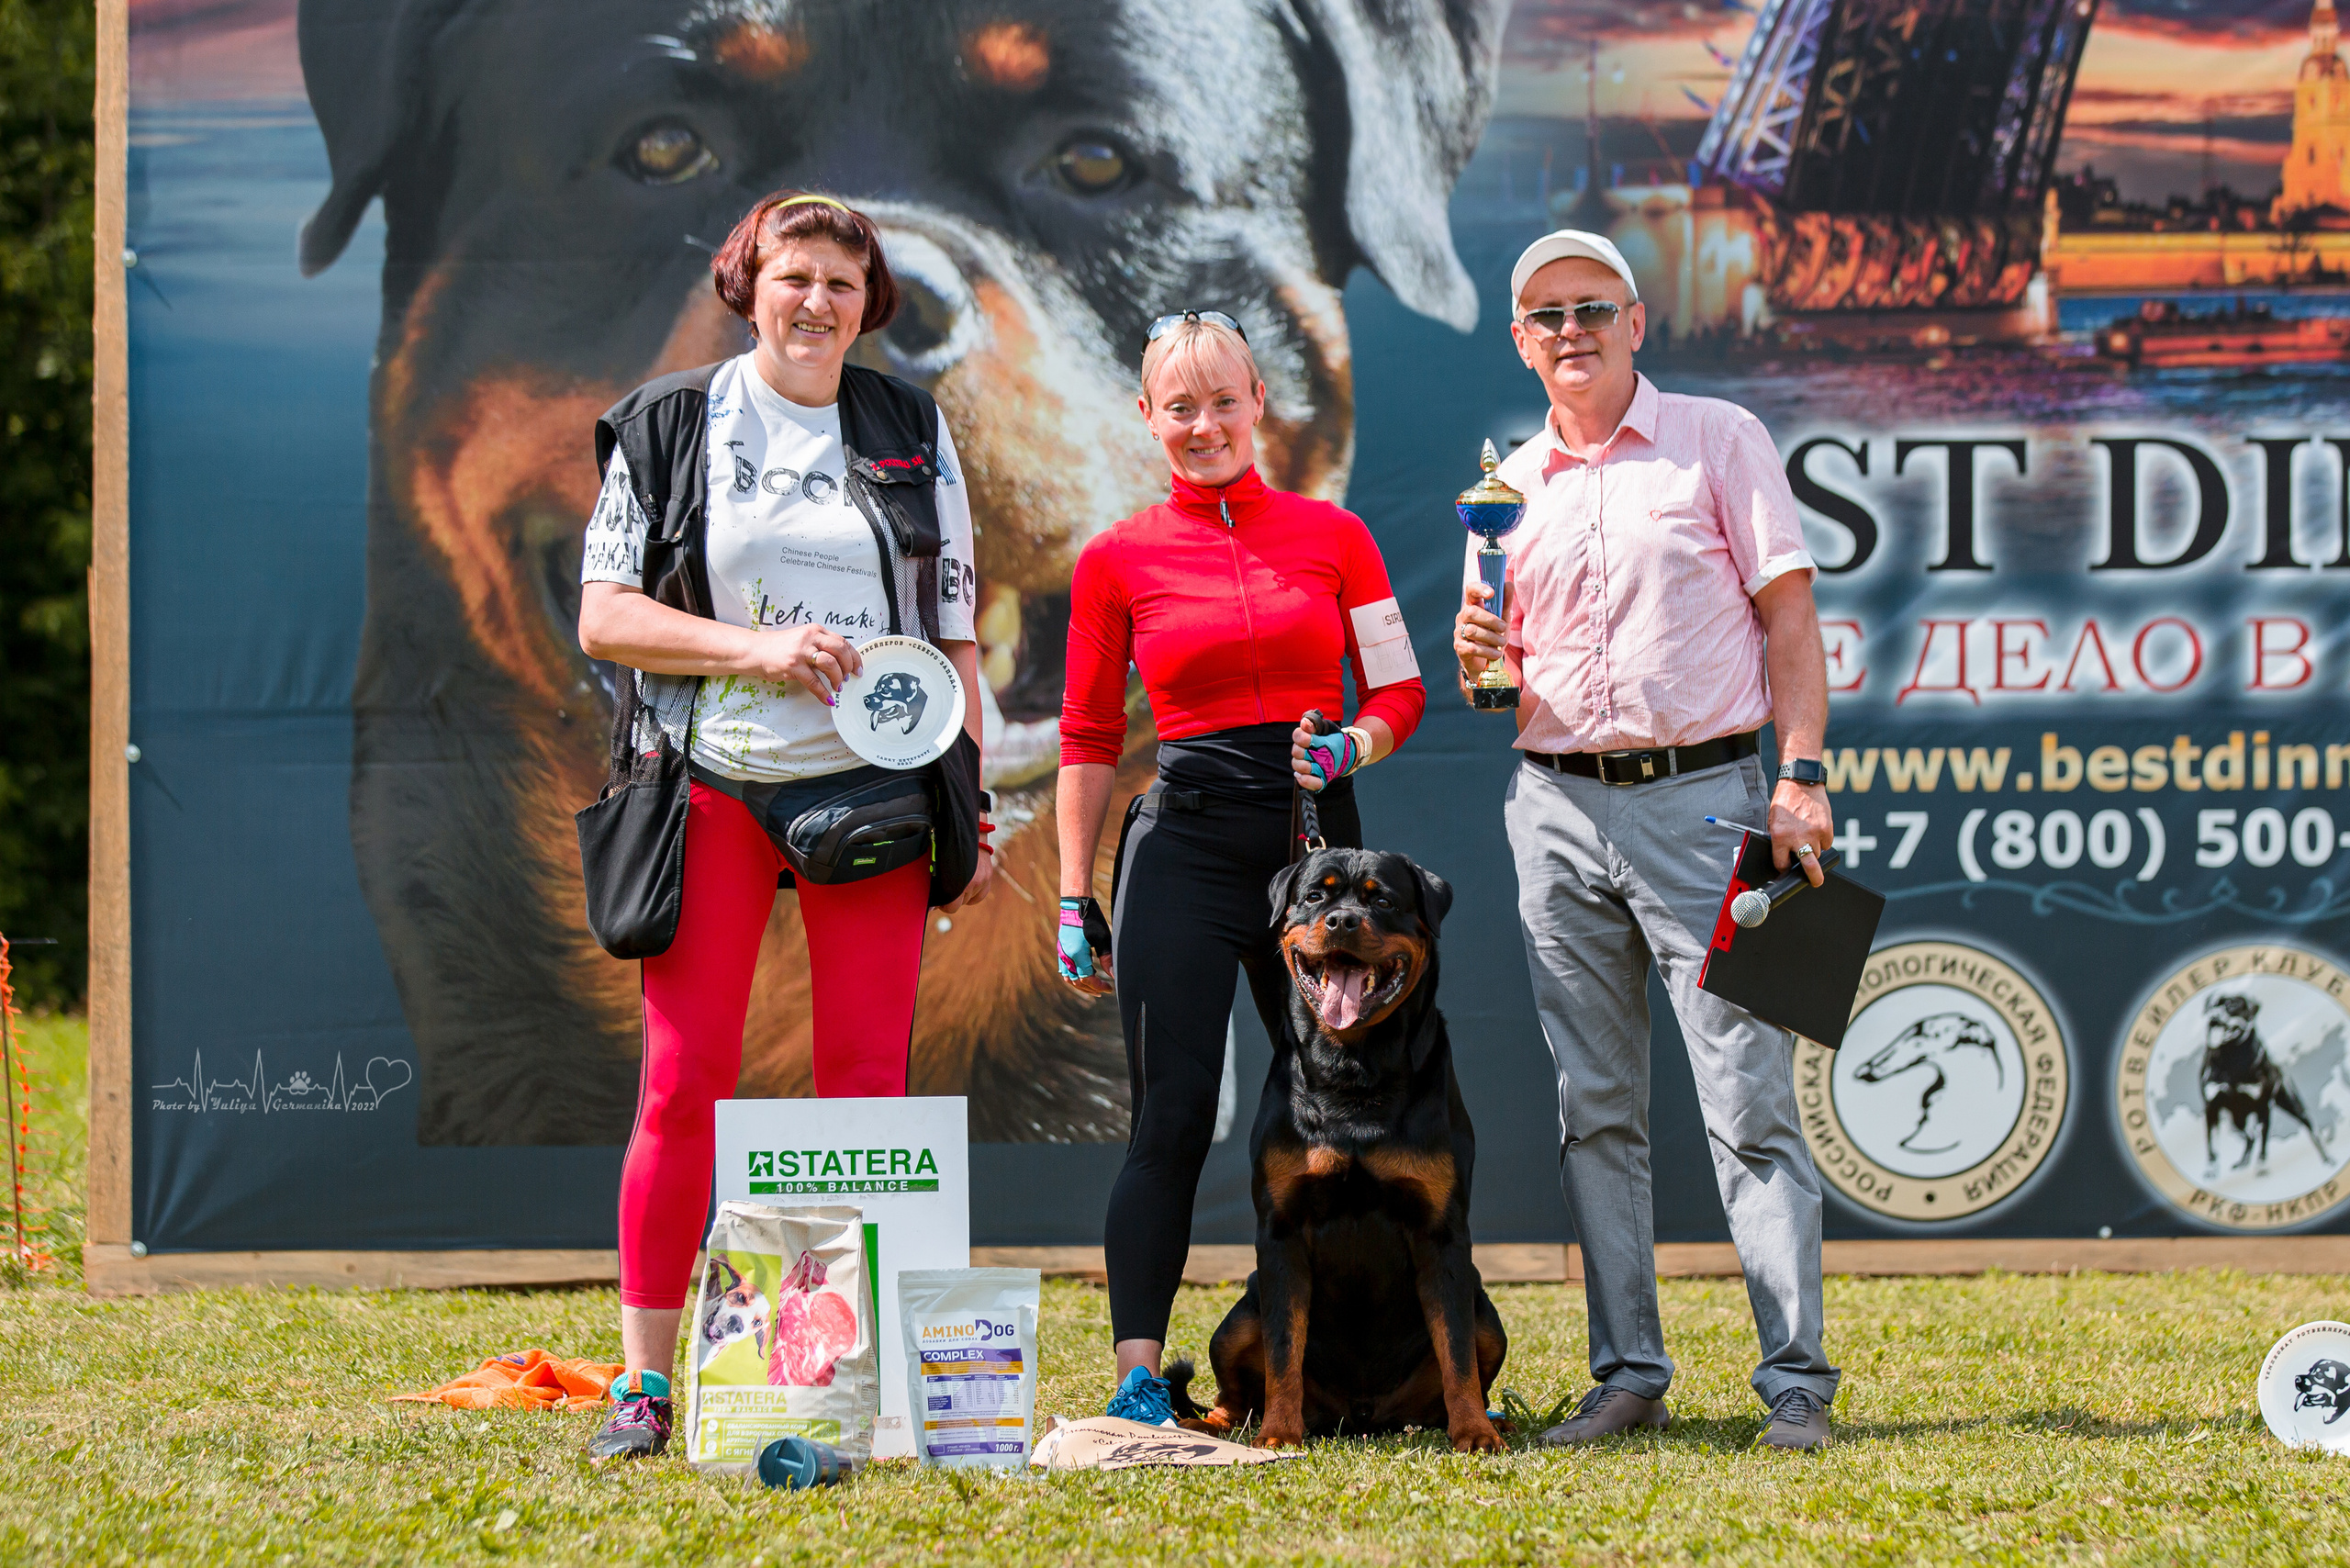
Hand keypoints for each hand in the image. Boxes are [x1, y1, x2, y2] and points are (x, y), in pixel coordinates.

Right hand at [747, 624, 861, 703]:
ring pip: (830, 664)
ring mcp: (801, 651)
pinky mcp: (792, 665)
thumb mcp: (803, 640)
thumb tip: (842, 663)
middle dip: (849, 667)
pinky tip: (828, 700)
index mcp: (815, 631)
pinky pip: (814, 682)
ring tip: (837, 687)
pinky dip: (823, 693)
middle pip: (840, 651)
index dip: (854, 656)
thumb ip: (820, 646)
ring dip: (838, 678)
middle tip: (850, 678)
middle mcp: (810, 638)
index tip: (858, 668)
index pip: (843, 641)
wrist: (755, 650)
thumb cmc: (780, 648)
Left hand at [940, 820, 993, 911]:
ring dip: (963, 895)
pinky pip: (980, 895)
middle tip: (947, 888)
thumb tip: (930, 908)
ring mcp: (982, 880)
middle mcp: (971, 883)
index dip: (943, 905)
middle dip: (952, 899)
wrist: (966, 831)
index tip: (938, 900)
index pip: (951, 907)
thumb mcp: (937, 864)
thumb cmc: (947, 847)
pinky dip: (974, 893)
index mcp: (956, 881)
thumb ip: (933, 885)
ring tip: (957, 882)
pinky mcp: (988, 876)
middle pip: (959, 904)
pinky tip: (968, 885)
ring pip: (970, 900)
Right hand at [1056, 896, 1114, 996]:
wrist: (1076, 904)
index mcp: (1076, 954)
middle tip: (1104, 990)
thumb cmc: (1091, 919)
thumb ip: (1107, 958)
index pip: (1087, 979)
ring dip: (1081, 984)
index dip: (1098, 986)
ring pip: (1068, 977)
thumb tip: (1114, 975)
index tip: (1109, 988)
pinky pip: (1064, 969)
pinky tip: (1086, 972)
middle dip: (1091, 988)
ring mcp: (1061, 953)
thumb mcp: (1102, 938)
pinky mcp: (1061, 949)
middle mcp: (1066, 956)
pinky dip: (1074, 975)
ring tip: (1093, 986)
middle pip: (1076, 981)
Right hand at [1290, 720, 1365, 792]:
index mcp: (1305, 739)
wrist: (1347, 753)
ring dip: (1306, 766)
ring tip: (1317, 765)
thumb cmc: (1334, 739)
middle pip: (1296, 752)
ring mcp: (1306, 765)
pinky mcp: (1312, 777)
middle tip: (1317, 753)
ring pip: (1298, 767)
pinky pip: (1305, 782)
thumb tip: (1305, 722)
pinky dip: (1309, 781)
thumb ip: (1315, 724)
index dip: (1302, 738)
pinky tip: (1317, 780)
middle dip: (1305, 752)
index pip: (1297, 736)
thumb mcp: (1327, 728)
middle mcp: (1302, 752)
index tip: (1310, 739)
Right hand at [1453, 582, 1505, 683]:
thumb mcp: (1502, 618)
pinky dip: (1487, 651)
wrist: (1484, 661)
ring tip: (1502, 642)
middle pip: (1472, 612)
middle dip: (1491, 620)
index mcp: (1472, 605)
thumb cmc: (1492, 635)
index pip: (1470, 591)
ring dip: (1491, 637)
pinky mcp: (1459, 648)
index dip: (1479, 589)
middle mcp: (1463, 617)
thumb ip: (1505, 602)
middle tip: (1503, 627)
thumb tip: (1508, 584)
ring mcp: (1458, 632)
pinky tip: (1496, 654)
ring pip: (1472, 631)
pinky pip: (1472, 648)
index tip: (1492, 593)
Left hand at [1770, 778, 1831, 885]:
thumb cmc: (1785, 802)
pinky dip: (1822, 840)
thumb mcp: (1774, 821)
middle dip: (1814, 878)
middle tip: (1815, 882)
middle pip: (1809, 867)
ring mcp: (1814, 834)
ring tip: (1808, 839)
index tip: (1786, 868)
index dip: (1784, 867)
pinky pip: (1827, 843)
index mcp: (1780, 837)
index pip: (1782, 864)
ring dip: (1814, 851)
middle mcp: (1798, 837)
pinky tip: (1816, 829)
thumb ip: (1780, 839)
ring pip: (1818, 854)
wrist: (1801, 783)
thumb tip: (1785, 856)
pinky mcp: (1827, 828)